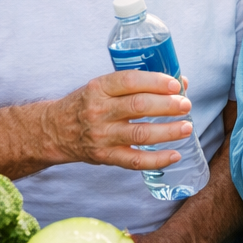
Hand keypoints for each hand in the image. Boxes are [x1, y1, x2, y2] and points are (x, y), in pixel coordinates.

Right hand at [52, 71, 192, 170]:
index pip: (130, 81)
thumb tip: (180, 83)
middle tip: (186, 105)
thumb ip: (138, 84)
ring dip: (168, 131)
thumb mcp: (104, 87)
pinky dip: (157, 160)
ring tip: (187, 127)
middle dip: (167, 106)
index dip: (156, 82)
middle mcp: (99, 111)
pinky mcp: (105, 156)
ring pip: (140, 134)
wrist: (55, 130)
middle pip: (139, 106)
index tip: (176, 85)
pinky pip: (134, 161)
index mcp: (99, 88)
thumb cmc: (87, 104)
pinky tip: (175, 155)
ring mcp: (101, 136)